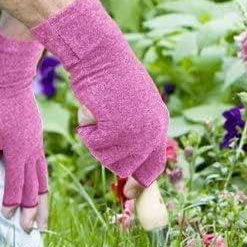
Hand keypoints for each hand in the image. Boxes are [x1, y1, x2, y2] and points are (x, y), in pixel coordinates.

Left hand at [0, 31, 48, 232]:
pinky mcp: (35, 137)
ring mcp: (35, 144)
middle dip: (32, 211)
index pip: (15, 185)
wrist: (10, 79)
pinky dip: (42, 182)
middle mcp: (30, 152)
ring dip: (41, 201)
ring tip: (43, 220)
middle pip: (34, 188)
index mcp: (18, 152)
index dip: (11, 203)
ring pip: (41, 179)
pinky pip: (42, 166)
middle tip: (32, 232)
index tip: (7, 218)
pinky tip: (40, 187)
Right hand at [32, 0, 168, 185]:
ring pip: (110, 160)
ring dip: (96, 141)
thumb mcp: (131, 105)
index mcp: (160, 122)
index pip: (154, 166)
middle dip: (108, 156)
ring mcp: (136, 131)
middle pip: (128, 168)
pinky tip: (89, 110)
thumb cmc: (110, 75)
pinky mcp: (117, 128)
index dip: (139, 182)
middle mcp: (153, 130)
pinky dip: (86, 131)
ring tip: (95, 115)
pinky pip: (94, 145)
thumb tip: (130, 169)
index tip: (127, 193)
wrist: (100, 53)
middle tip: (95, 137)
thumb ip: (135, 131)